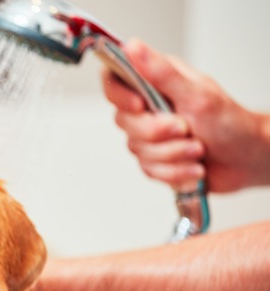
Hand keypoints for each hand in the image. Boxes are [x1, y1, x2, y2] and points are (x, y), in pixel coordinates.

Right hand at [101, 39, 269, 192]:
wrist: (247, 159)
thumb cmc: (231, 123)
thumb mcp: (197, 94)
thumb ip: (161, 73)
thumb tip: (134, 47)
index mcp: (156, 83)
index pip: (114, 80)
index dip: (118, 96)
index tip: (139, 106)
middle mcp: (149, 106)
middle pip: (124, 121)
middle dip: (157, 133)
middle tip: (185, 129)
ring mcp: (150, 134)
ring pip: (137, 149)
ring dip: (172, 155)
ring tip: (197, 149)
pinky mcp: (154, 158)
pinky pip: (148, 169)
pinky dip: (174, 172)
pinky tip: (192, 166)